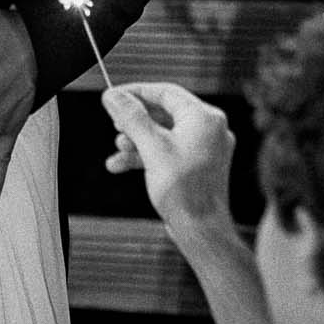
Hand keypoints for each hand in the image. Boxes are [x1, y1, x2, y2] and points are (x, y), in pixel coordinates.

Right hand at [102, 82, 234, 233]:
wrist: (201, 231)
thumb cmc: (185, 192)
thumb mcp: (151, 148)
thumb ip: (131, 118)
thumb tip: (114, 96)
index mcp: (204, 117)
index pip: (165, 92)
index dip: (136, 92)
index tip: (114, 96)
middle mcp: (209, 129)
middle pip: (164, 113)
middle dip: (135, 122)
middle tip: (115, 123)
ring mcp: (206, 148)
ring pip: (164, 134)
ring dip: (137, 141)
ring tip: (118, 150)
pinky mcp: (199, 166)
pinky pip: (169, 151)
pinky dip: (147, 155)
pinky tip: (123, 164)